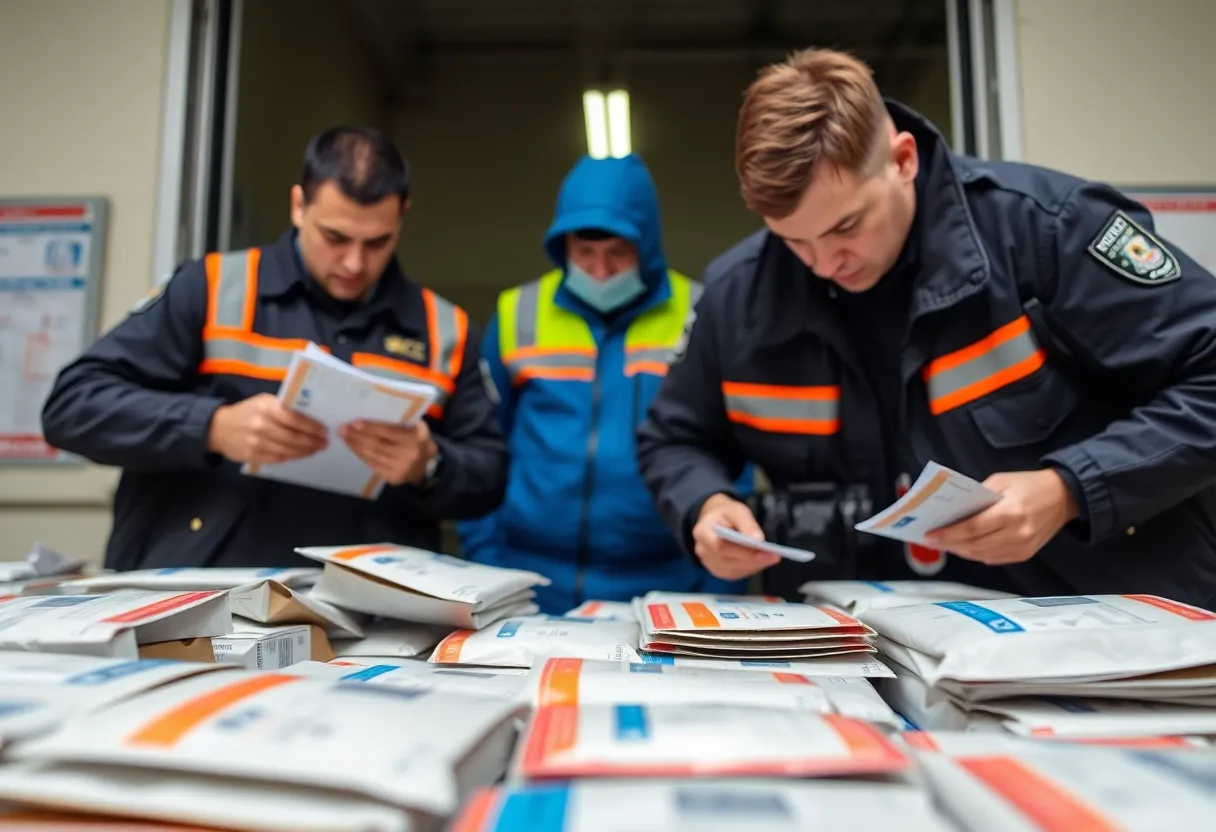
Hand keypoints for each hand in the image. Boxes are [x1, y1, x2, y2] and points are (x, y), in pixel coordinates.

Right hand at [207, 393, 326, 464]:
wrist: (218, 428)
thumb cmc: (247, 412)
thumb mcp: (263, 401)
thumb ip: (283, 407)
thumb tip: (311, 415)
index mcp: (266, 407)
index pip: (294, 418)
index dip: (311, 427)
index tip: (324, 431)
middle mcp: (261, 425)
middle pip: (293, 437)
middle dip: (312, 441)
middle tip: (324, 443)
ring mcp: (256, 442)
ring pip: (288, 450)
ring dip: (305, 451)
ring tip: (316, 449)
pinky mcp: (253, 456)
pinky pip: (278, 458)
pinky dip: (292, 457)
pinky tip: (301, 454)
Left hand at [340, 419, 436, 486]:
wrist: (427, 465)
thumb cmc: (418, 439)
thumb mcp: (417, 427)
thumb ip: (401, 422)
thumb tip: (372, 413)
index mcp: (417, 439)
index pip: (390, 432)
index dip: (372, 428)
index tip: (356, 423)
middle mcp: (410, 455)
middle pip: (378, 444)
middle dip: (358, 436)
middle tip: (343, 429)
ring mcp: (401, 469)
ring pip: (373, 455)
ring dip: (356, 446)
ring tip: (345, 437)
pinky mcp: (393, 478)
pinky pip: (373, 465)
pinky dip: (361, 455)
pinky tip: (353, 448)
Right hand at [691, 493, 778, 580]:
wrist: (715, 520)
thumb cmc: (726, 514)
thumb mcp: (737, 510)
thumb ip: (747, 524)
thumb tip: (759, 540)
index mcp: (702, 532)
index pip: (720, 546)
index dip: (742, 550)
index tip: (762, 548)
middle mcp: (702, 550)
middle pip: (727, 560)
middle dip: (752, 559)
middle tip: (774, 556)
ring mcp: (708, 562)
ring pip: (732, 570)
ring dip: (753, 566)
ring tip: (770, 558)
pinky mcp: (716, 570)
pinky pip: (733, 574)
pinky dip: (749, 569)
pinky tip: (760, 562)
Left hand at [924, 469, 1078, 565]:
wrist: (1064, 497)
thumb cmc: (1029, 485)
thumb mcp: (1001, 481)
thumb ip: (977, 496)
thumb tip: (952, 511)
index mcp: (1010, 512)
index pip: (972, 528)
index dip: (948, 534)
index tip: (930, 535)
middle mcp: (1017, 533)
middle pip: (974, 545)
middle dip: (949, 544)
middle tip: (931, 541)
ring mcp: (1023, 547)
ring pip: (982, 555)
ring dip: (960, 551)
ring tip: (943, 544)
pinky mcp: (1025, 554)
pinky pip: (994, 558)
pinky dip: (976, 553)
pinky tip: (964, 547)